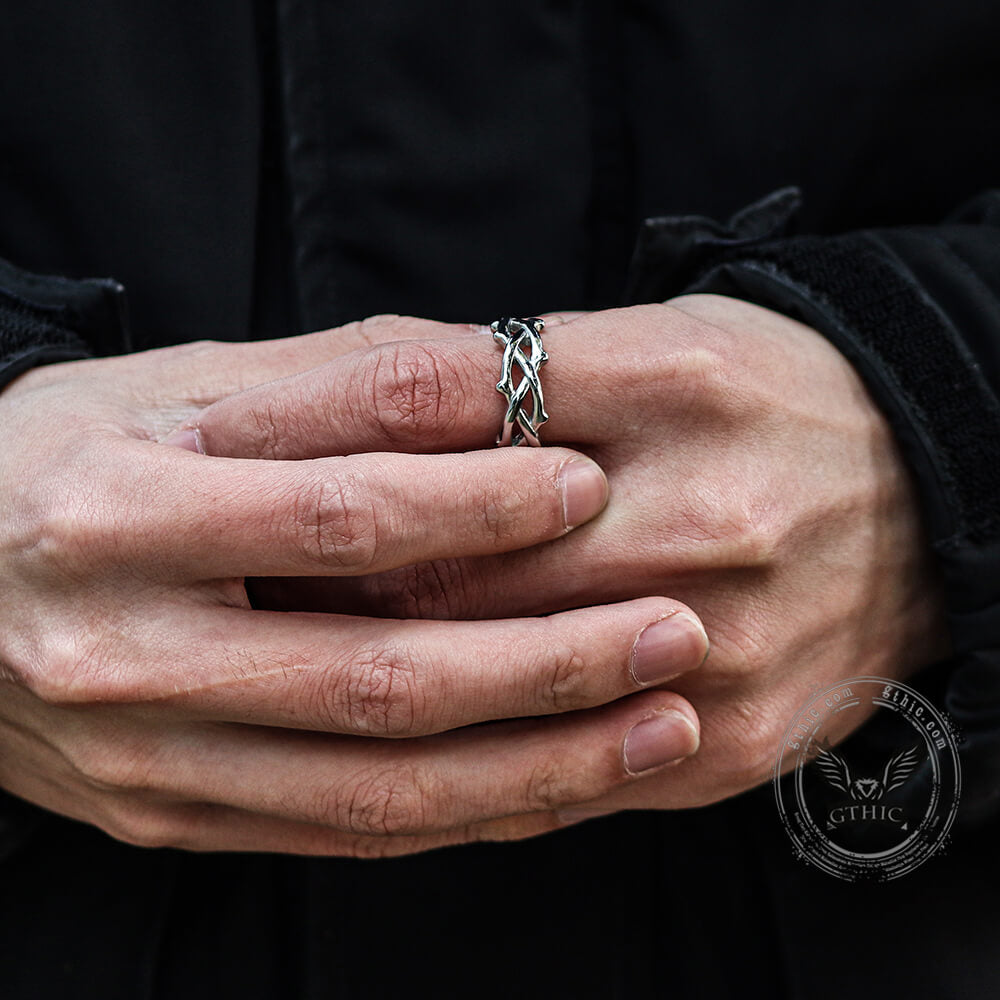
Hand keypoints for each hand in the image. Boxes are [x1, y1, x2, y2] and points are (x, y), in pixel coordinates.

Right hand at [0, 323, 708, 855]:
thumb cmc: (69, 458)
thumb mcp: (176, 394)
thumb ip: (335, 389)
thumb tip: (496, 377)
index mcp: (119, 519)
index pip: (334, 517)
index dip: (476, 504)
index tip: (591, 483)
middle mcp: (129, 659)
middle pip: (375, 679)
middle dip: (546, 664)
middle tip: (678, 633)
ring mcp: (151, 762)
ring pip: (377, 786)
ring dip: (538, 765)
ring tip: (664, 728)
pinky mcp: (175, 815)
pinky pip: (346, 831)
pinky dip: (468, 811)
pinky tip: (566, 784)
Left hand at [185, 297, 948, 818]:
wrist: (923, 491)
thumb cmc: (764, 398)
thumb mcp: (651, 340)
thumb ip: (502, 371)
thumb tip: (351, 403)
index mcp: (670, 383)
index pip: (450, 413)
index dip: (321, 448)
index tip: (224, 473)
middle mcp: (704, 515)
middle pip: (459, 570)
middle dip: (323, 589)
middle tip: (221, 592)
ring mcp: (726, 642)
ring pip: (500, 686)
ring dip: (378, 686)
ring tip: (280, 673)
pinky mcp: (742, 738)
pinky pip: (574, 773)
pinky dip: (473, 765)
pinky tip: (395, 753)